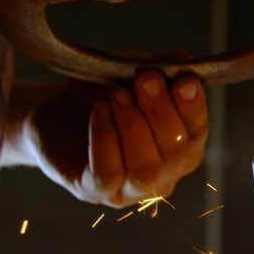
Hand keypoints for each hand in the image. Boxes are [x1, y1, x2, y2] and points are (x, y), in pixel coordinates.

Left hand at [14, 72, 207, 206]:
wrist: (56, 111)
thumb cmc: (100, 93)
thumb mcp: (132, 72)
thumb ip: (161, 69)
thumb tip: (186, 61)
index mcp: (180, 147)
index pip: (197, 134)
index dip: (194, 108)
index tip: (183, 81)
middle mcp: (162, 175)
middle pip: (175, 153)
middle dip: (162, 113)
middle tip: (145, 80)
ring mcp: (129, 190)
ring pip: (145, 170)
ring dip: (133, 126)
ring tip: (117, 95)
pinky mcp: (93, 191)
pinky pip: (107, 173)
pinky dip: (105, 139)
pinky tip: (100, 112)